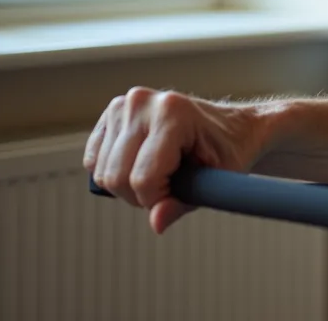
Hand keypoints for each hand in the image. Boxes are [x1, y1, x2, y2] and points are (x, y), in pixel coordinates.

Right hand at [83, 86, 268, 233]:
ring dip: (126, 185)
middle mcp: (142, 102)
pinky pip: (94, 159)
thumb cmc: (229, 151)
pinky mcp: (112, 112)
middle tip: (169, 186)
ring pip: (102, 172)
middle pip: (116, 177)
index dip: (157, 200)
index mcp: (173, 113)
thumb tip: (156, 223)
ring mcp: (124, 104)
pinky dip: (112, 171)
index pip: (143, 178)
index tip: (180, 194)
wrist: (233, 126)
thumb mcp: (218, 180)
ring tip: (159, 172)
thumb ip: (182, 203)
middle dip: (140, 195)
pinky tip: (139, 163)